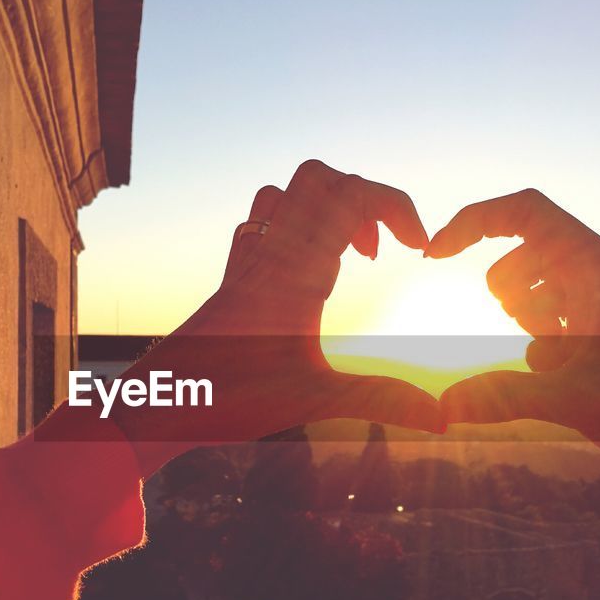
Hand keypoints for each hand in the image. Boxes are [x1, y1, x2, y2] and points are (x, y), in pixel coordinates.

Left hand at [103, 160, 443, 475]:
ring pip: (286, 195)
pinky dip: (297, 228)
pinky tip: (310, 274)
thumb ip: (382, 400)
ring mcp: (246, 263)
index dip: (396, 206)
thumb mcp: (315, 401)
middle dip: (365, 198)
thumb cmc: (228, 399)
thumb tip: (444, 420)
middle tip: (384, 250)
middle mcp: (268, 253)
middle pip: (319, 179)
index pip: (350, 196)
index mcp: (295, 268)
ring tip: (351, 255)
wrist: (155, 404)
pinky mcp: (232, 280)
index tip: (420, 248)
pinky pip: (262, 225)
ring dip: (327, 208)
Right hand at [425, 188, 599, 524]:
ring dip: (525, 320)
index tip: (434, 257)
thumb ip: (501, 397)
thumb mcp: (574, 400)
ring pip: (538, 291)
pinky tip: (566, 385)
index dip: (472, 223)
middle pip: (524, 253)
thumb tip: (441, 406)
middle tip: (529, 331)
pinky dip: (544, 350)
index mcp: (597, 268)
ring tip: (552, 358)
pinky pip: (556, 328)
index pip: (524, 212)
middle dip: (504, 289)